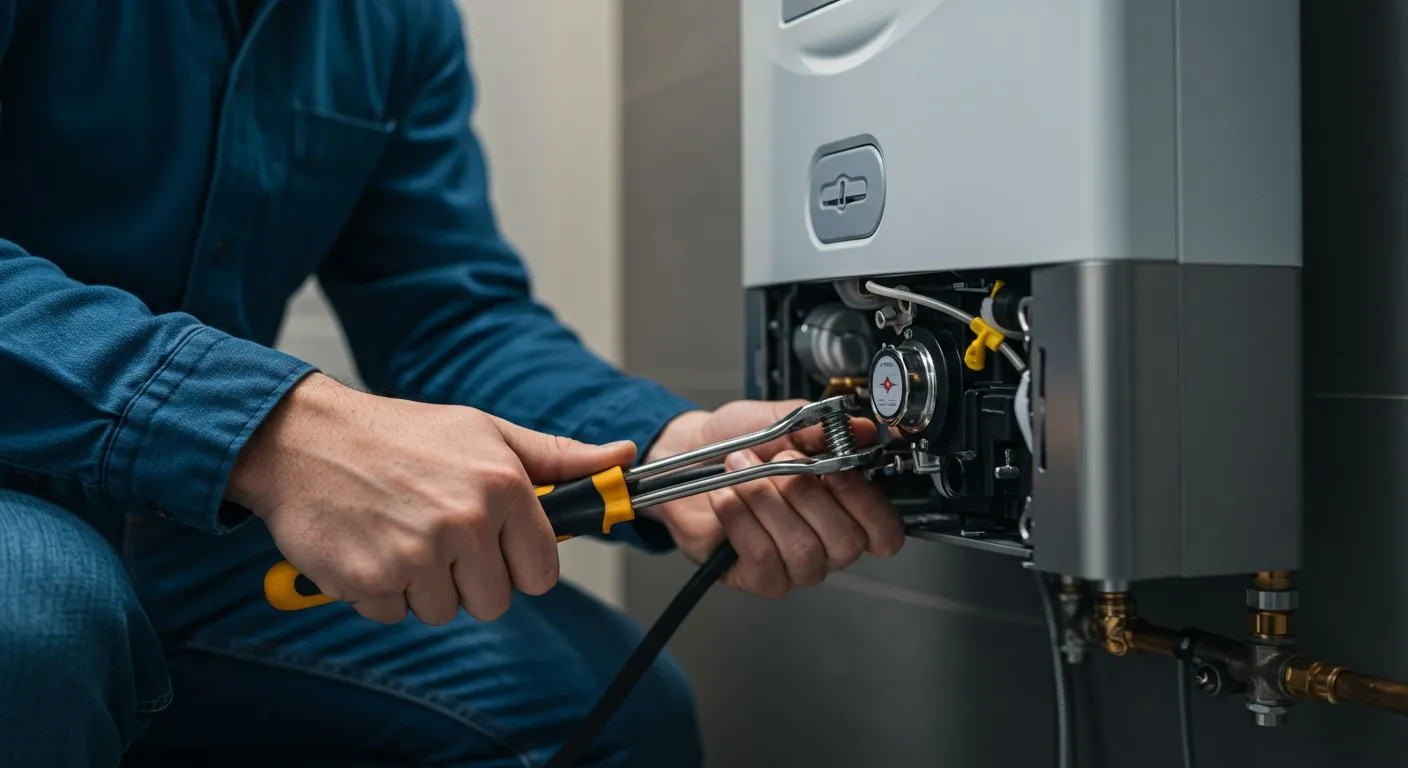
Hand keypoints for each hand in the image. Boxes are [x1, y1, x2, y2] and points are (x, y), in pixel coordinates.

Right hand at [227, 374, 635, 624]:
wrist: (305, 439)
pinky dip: (381, 590)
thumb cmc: (402, 435)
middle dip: (470, 578)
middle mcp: (466, 522)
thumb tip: (620, 458)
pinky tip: (371, 544)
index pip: (543, 573)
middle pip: (495, 602)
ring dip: (423, 584)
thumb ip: (557, 458)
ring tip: (401, 532)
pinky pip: (395, 614)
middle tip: (439, 534)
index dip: (519, 564)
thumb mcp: (487, 432)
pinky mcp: (371, 580)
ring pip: (444, 611)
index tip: (496, 546)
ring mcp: (417, 554)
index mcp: (504, 486)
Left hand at [642, 401, 903, 598]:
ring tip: (742, 468)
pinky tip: (726, 495)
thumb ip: (824, 427)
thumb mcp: (783, 421)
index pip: (884, 532)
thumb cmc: (739, 440)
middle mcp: (827, 543)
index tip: (837, 471)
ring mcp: (794, 566)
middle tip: (778, 459)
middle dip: (806, 493)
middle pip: (844, 542)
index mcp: (846, 507)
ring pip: (802, 549)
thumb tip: (863, 429)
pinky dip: (741, 519)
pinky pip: (763, 557)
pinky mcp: (758, 578)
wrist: (688, 452)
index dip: (866, 504)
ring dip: (767, 500)